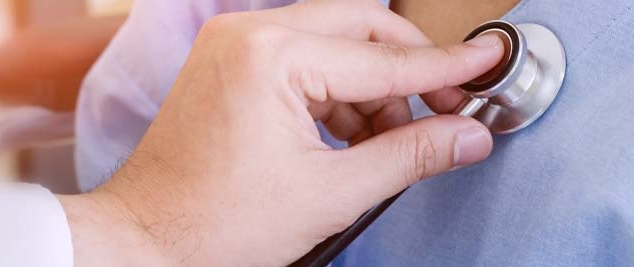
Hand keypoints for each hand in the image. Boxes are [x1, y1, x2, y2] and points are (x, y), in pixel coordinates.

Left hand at [58, 0, 502, 264]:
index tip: (489, 61)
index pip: (384, 60)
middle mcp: (250, 32)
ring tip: (386, 146)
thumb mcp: (333, 193)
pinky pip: (305, 60)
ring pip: (336, 44)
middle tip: (448, 107)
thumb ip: (411, 155)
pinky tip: (351, 140)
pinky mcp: (230, 62)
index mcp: (273, 56)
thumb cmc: (216, 224)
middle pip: (363, 29)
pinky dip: (337, 95)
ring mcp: (235, 43)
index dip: (446, 67)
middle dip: (407, 71)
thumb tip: (470, 135)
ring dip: (372, 90)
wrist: (144, 242)